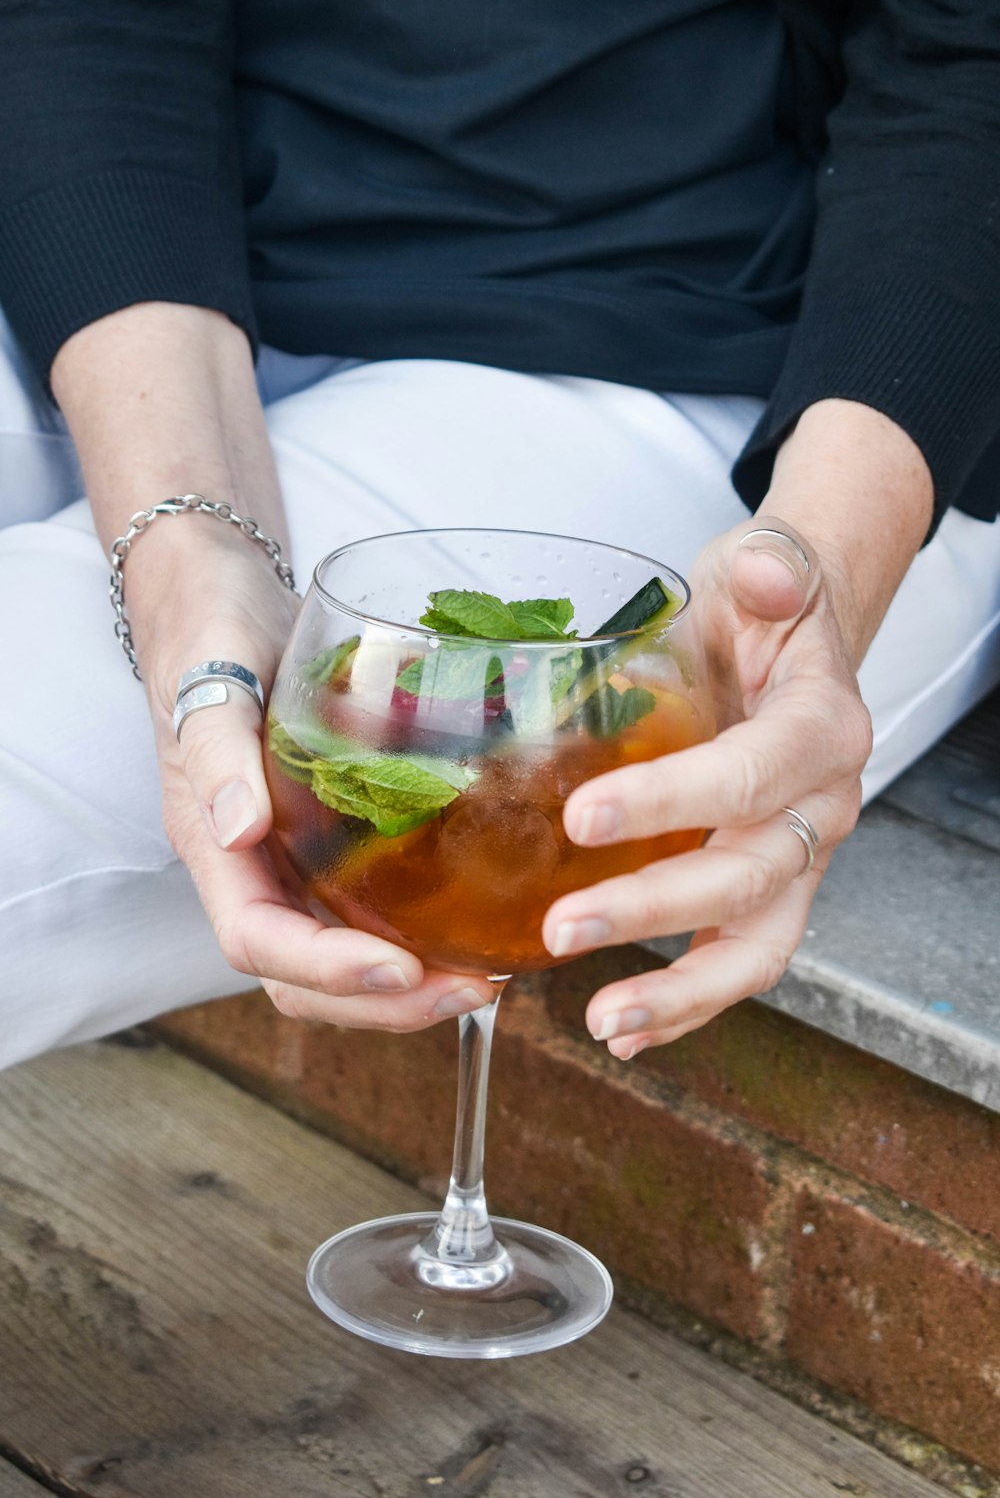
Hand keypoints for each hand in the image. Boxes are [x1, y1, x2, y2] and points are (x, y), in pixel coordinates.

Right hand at [147, 543, 495, 1031]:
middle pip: (302, 977)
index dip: (326, 970)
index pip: (257, 940)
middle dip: (383, 1002)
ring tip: (487, 978)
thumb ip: (216, 750)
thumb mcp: (210, 676)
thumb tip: (237, 831)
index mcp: (212, 845)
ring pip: (338, 955)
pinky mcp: (329, 840)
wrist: (221, 602)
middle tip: (473, 990)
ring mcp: (291, 860)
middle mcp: (251, 868)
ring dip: (406, 985)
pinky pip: (367, 907)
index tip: (401, 969)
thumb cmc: (210, 632)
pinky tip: (475, 925)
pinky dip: (417, 933)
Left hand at [540, 516, 872, 1057]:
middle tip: (561, 928)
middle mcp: (822, 806)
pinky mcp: (767, 889)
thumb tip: (760, 568)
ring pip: (757, 945)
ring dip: (679, 990)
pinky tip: (624, 1027)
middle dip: (652, 909)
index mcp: (821, 729)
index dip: (670, 800)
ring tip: (602, 1021)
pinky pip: (738, 959)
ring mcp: (797, 858)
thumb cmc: (763, 613)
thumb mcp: (765, 569)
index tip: (582, 817)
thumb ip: (771, 567)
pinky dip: (685, 1003)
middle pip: (748, 876)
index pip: (749, 775)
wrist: (792, 644)